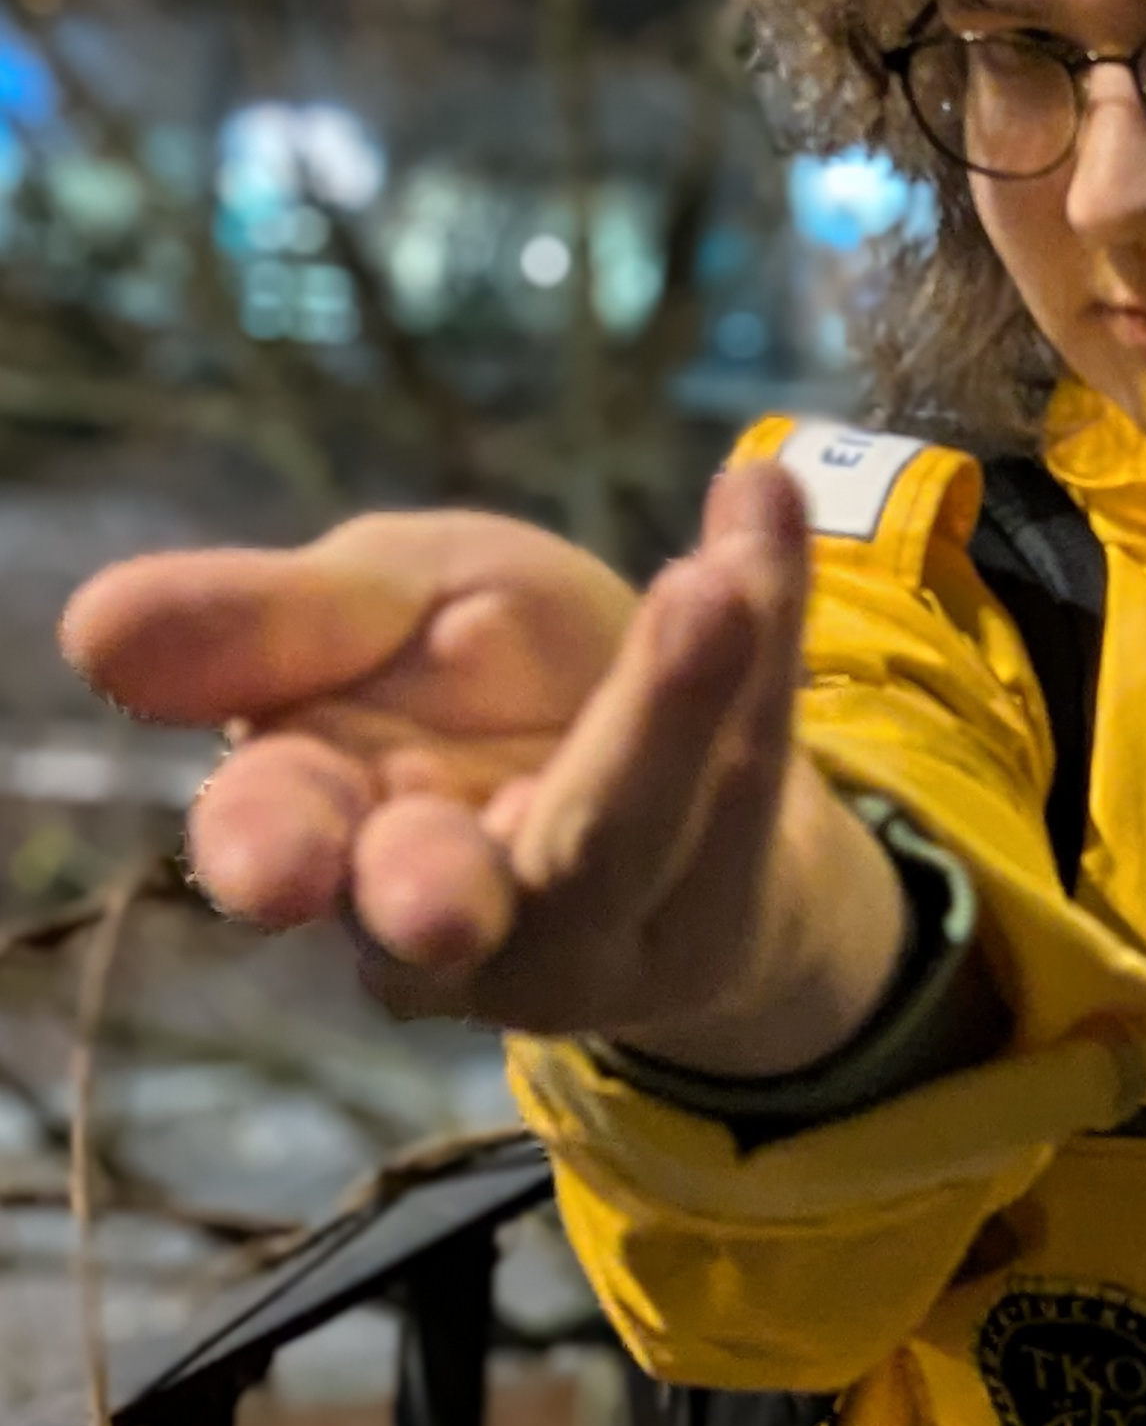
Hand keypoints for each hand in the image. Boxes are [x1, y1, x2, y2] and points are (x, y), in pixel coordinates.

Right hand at [58, 466, 906, 1060]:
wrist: (680, 724)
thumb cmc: (481, 673)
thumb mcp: (377, 605)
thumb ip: (273, 623)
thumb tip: (94, 631)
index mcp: (322, 814)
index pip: (272, 834)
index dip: (265, 844)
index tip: (268, 865)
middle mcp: (439, 904)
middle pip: (437, 897)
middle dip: (434, 892)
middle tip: (438, 901)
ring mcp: (584, 930)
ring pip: (620, 835)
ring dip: (665, 711)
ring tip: (711, 586)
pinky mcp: (713, 911)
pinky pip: (751, 763)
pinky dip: (770, 622)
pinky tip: (760, 495)